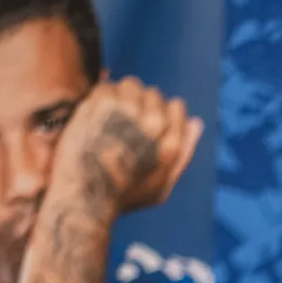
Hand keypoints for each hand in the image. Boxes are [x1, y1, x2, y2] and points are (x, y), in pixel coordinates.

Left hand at [52, 76, 202, 216]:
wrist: (85, 196)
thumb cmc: (124, 197)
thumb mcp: (163, 185)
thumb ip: (184, 153)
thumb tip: (196, 122)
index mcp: (170, 144)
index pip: (176, 107)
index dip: (162, 113)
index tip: (146, 125)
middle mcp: (153, 125)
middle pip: (154, 94)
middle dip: (141, 103)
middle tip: (123, 122)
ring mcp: (126, 112)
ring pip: (131, 84)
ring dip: (121, 95)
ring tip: (110, 115)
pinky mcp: (100, 105)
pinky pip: (107, 86)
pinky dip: (101, 96)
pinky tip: (95, 115)